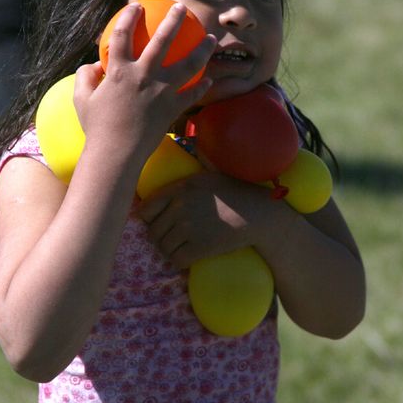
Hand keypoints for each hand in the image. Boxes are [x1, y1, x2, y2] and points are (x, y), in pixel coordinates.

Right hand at [73, 3, 216, 165]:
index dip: (130, 17)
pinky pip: (192, 94)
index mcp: (119, 71)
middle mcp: (143, 76)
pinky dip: (202, 86)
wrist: (116, 154)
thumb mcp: (82, 100)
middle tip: (183, 9)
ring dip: (202, 49)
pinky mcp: (173, 108)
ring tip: (211, 38)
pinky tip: (210, 80)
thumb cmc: (96, 128)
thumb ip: (85, 78)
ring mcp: (161, 91)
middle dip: (174, 20)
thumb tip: (93, 64)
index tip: (137, 6)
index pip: (123, 34)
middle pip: (162, 40)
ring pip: (188, 64)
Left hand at [138, 171, 276, 268]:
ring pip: (163, 248)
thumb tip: (189, 141)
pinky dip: (180, 262)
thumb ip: (192, 166)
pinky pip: (177, 260)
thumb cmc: (236, 191)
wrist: (258, 214)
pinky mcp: (198, 247)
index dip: (149, 219)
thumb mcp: (210, 173)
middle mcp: (179, 207)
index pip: (145, 210)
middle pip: (153, 232)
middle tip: (172, 239)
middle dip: (161, 238)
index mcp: (179, 188)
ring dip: (170, 251)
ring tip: (180, 248)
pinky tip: (188, 257)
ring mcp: (188, 228)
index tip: (158, 222)